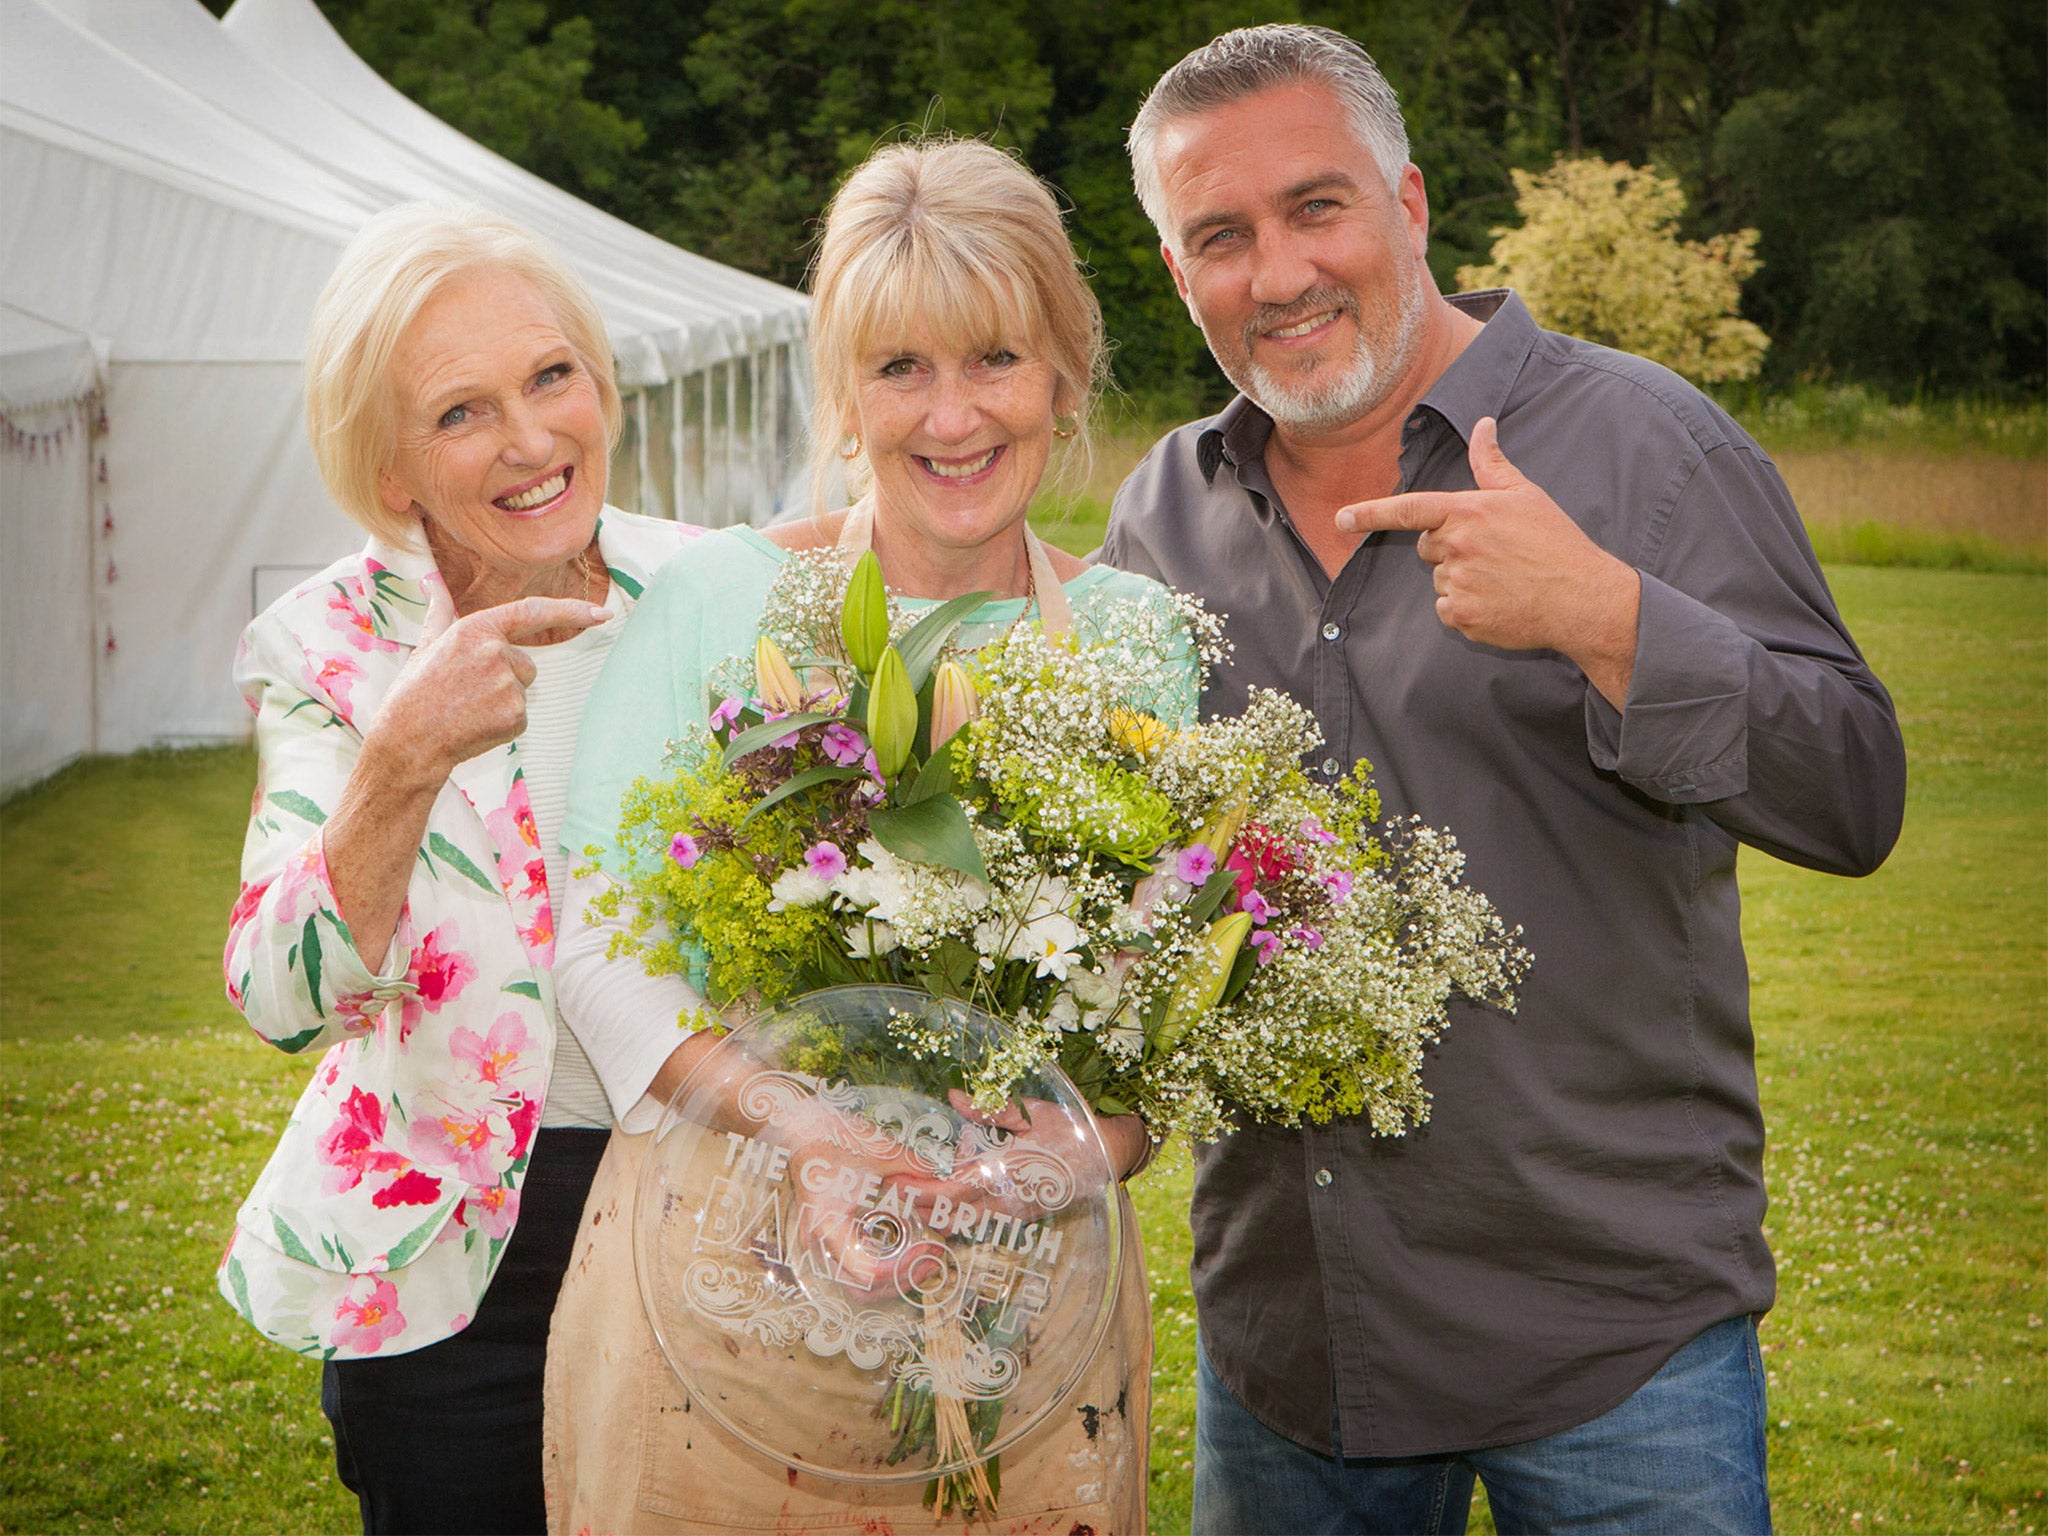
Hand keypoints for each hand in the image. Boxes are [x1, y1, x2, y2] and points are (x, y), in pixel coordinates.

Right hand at [370, 575, 612, 785]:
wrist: (407, 740)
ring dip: (502, 701)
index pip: (534, 612)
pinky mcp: (515, 715)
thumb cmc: (415, 692)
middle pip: (526, 664)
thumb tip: (429, 581)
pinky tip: (475, 725)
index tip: (602, 614)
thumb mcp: (426, 644)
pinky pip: (521, 717)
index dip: (573, 611)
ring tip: (468, 709)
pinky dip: (503, 725)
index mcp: (476, 629)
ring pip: (522, 691)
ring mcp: (508, 684)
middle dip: (505, 678)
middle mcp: (496, 652)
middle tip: (466, 693)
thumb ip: (439, 611)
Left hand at [1335, 416, 1640, 707]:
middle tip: (1494, 553)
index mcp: (1467, 512)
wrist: (1581, 598)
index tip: (1340, 519)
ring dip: (1462, 580)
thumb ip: (1492, 463)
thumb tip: (1482, 424)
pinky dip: (1466, 609)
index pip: (1408, 509)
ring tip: (1503, 579)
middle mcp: (1456, 546)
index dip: (1370, 513)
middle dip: (1450, 549)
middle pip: (1428, 548)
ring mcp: (1457, 582)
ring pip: (1439, 580)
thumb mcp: (1525, 495)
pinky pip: (1447, 610)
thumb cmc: (1555, 542)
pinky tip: (1498, 602)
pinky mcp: (1462, 616)